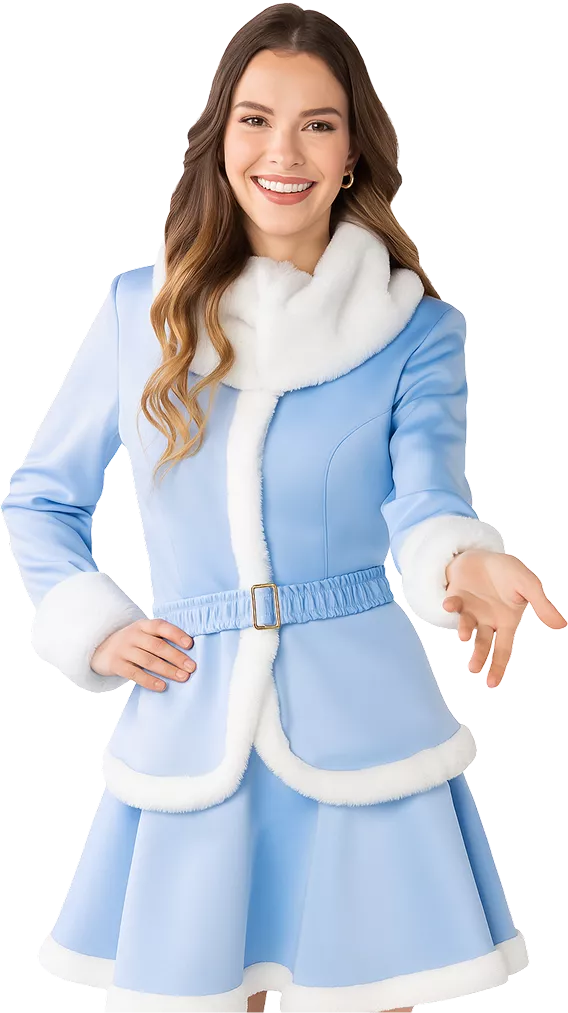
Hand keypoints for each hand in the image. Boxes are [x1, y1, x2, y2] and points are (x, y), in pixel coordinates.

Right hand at [90, 618, 196, 691]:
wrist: (100, 649)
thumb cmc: (132, 643)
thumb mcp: (143, 634)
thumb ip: (159, 639)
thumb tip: (187, 653)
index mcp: (143, 625)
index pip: (161, 626)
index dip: (176, 634)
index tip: (190, 644)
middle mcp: (133, 635)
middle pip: (157, 646)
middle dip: (176, 657)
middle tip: (191, 667)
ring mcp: (123, 649)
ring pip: (148, 661)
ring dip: (167, 670)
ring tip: (183, 677)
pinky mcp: (116, 664)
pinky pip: (135, 674)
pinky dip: (149, 681)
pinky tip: (162, 686)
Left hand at [442, 548, 566, 687]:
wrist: (485, 555)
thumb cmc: (509, 572)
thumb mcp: (529, 586)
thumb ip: (543, 605)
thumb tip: (562, 625)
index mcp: (505, 622)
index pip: (502, 649)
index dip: (497, 666)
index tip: (492, 683)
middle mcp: (487, 620)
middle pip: (483, 643)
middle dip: (478, 656)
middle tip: (474, 669)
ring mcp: (470, 610)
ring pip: (467, 626)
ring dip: (465, 630)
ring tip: (466, 635)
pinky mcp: (456, 597)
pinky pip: (453, 604)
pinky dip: (450, 605)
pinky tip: (449, 605)